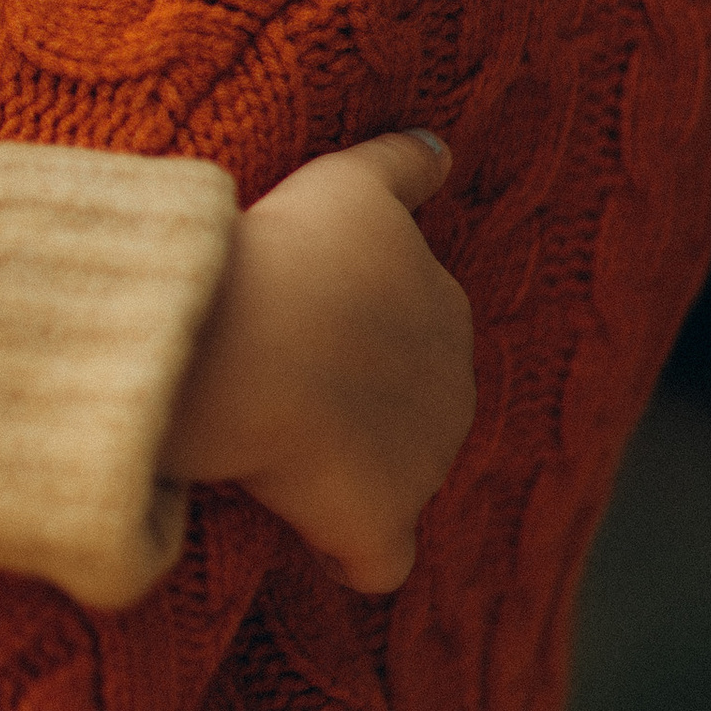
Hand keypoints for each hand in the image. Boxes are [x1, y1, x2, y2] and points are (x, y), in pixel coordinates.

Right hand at [162, 130, 475, 594]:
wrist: (258, 343)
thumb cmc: (293, 256)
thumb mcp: (351, 184)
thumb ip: (401, 166)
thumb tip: (440, 148)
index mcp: (445, 311)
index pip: (418, 331)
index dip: (355, 337)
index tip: (297, 330)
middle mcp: (452, 389)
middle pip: (411, 407)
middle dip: (360, 407)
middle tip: (279, 391)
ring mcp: (421, 465)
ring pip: (395, 479)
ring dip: (349, 476)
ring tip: (278, 458)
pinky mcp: (379, 526)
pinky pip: (378, 563)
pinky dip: (355, 558)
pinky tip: (316, 546)